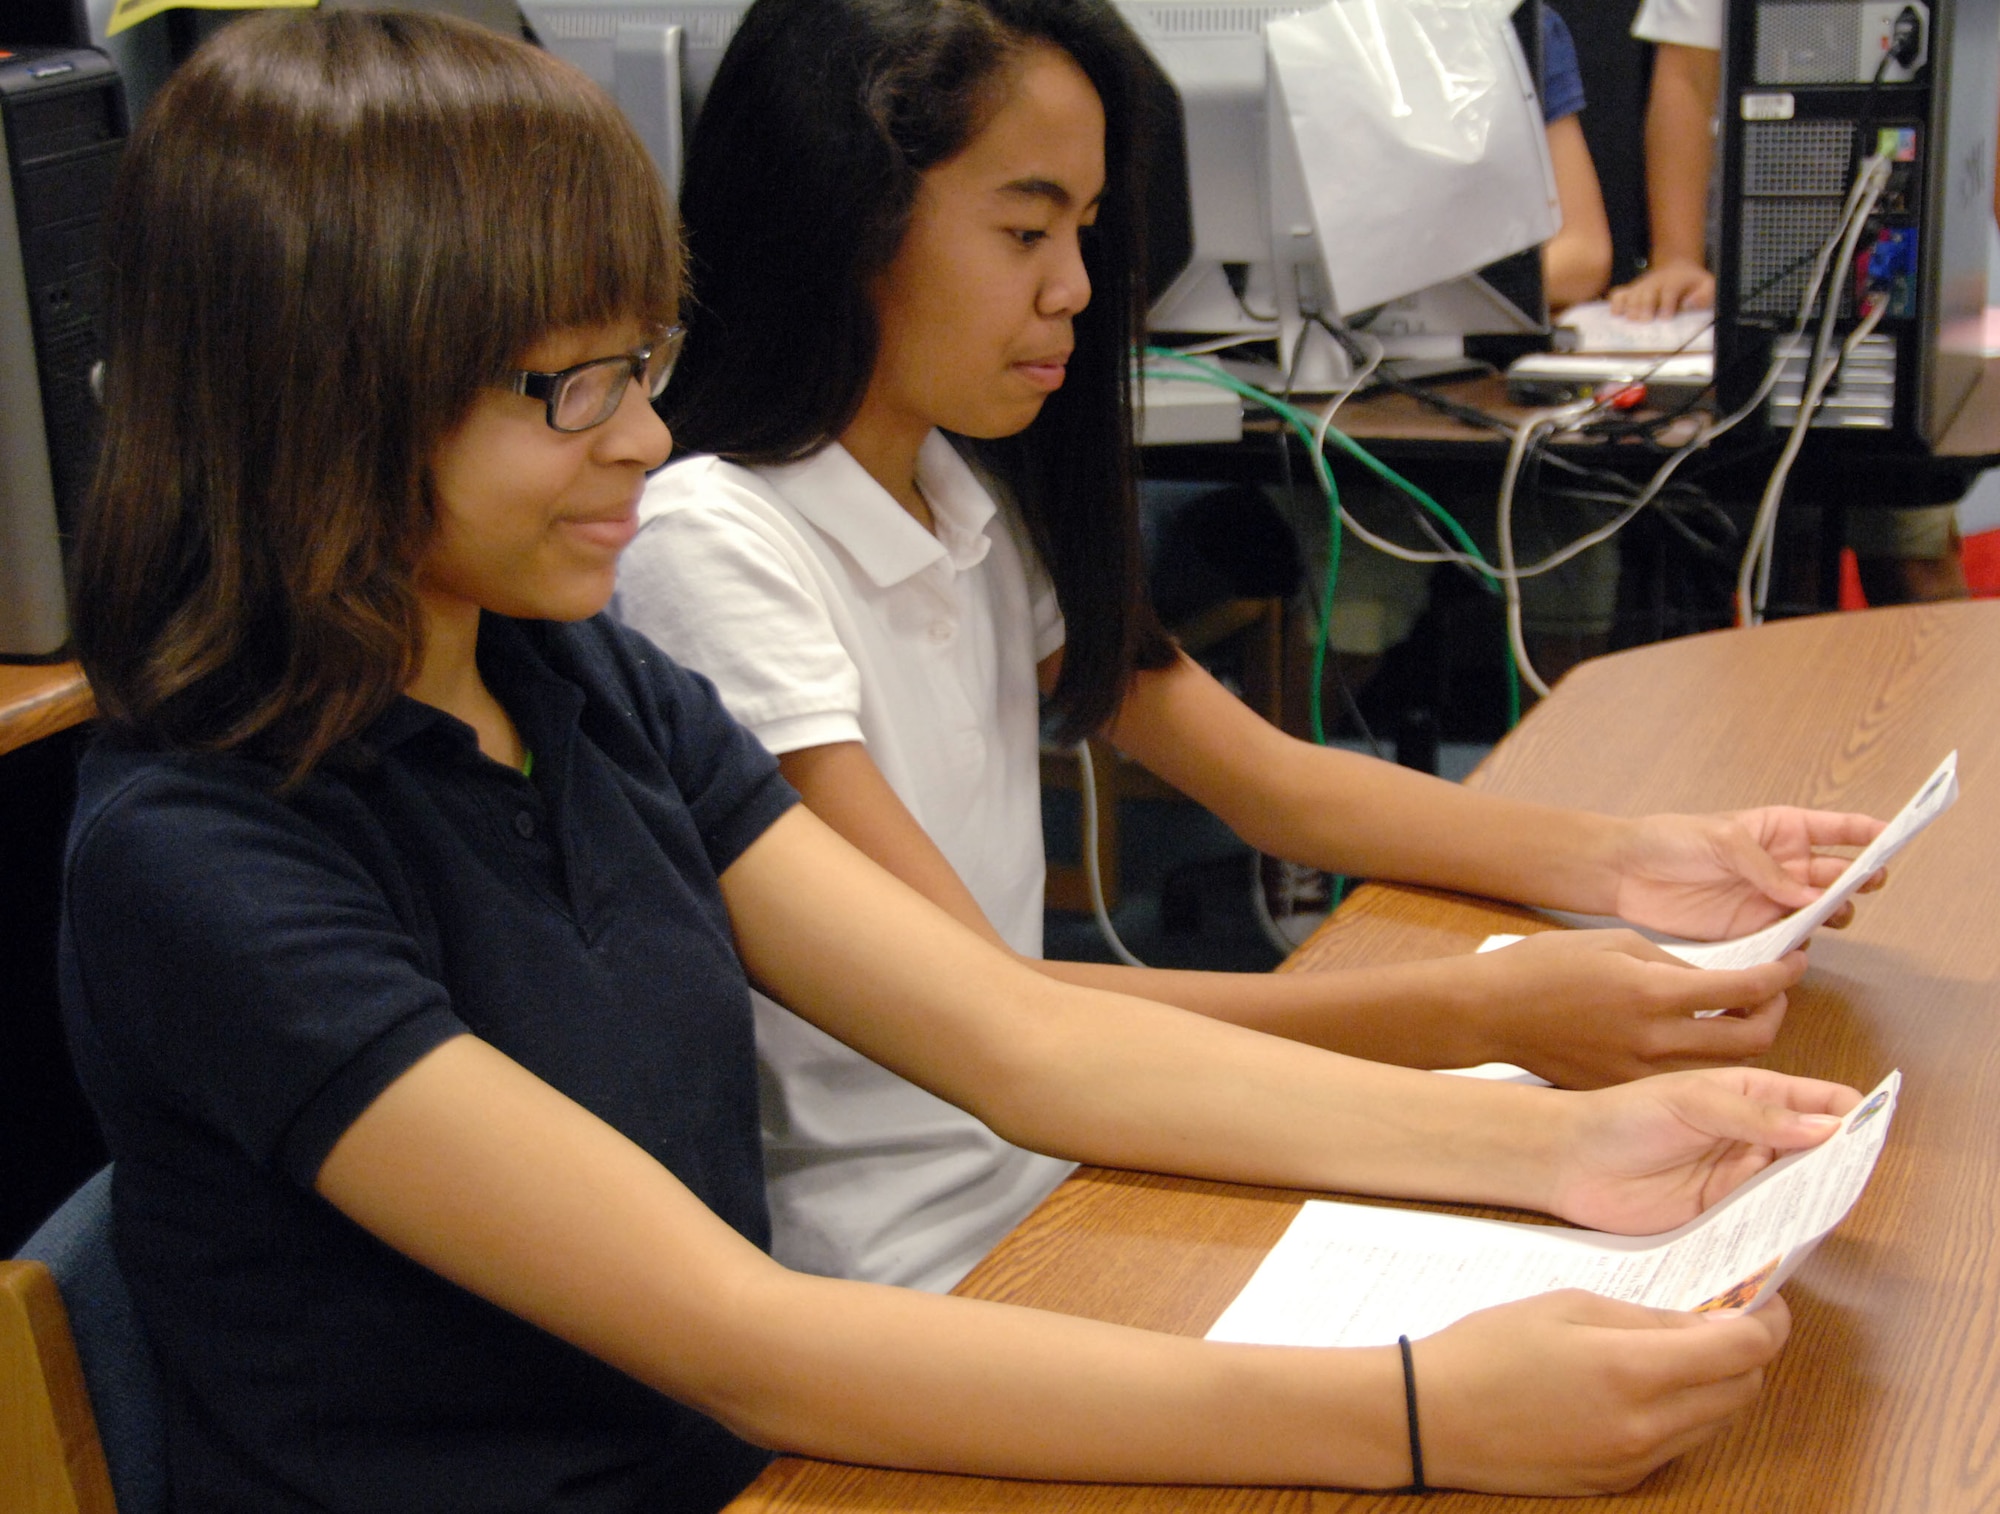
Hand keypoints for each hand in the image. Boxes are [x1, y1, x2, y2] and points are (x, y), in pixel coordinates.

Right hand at [1415, 1290, 1789, 1493]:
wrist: (1432, 1418)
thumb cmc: (1489, 1351)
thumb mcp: (1565, 1307)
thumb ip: (1645, 1318)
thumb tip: (1703, 1324)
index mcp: (1632, 1372)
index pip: (1742, 1351)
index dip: (1768, 1322)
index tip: (1766, 1301)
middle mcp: (1646, 1428)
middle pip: (1743, 1391)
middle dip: (1747, 1353)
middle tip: (1723, 1319)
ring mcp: (1635, 1462)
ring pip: (1717, 1422)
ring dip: (1718, 1385)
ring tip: (1680, 1351)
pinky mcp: (1619, 1482)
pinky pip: (1679, 1444)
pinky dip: (1682, 1413)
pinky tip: (1642, 1388)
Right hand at [1471, 931, 1801, 1088]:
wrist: (1491, 1012)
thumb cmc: (1544, 967)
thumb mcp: (1614, 943)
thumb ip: (1673, 964)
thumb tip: (1713, 983)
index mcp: (1653, 992)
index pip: (1744, 989)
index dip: (1779, 978)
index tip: (1792, 966)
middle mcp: (1654, 1038)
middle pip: (1750, 1040)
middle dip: (1774, 1015)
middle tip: (1771, 998)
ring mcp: (1639, 1071)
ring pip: (1722, 1067)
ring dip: (1741, 1042)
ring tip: (1735, 1018)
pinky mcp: (1624, 1088)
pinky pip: (1682, 1080)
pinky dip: (1700, 1062)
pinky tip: (1692, 1042)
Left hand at [1549, 1066, 1857, 1235]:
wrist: (1570, 1159)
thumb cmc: (1623, 1114)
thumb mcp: (1690, 1100)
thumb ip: (1756, 1115)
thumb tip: (1828, 1126)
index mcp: (1751, 1095)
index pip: (1820, 1101)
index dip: (1852, 1114)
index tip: (1873, 1132)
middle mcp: (1753, 1138)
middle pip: (1819, 1152)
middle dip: (1842, 1163)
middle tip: (1857, 1178)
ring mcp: (1739, 1180)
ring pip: (1797, 1191)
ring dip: (1815, 1200)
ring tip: (1830, 1209)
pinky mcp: (1722, 1219)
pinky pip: (1766, 1226)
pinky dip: (1784, 1231)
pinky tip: (1796, 1237)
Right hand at [1607, 261, 1714, 319]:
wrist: (1678, 267)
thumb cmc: (1693, 283)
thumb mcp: (1707, 285)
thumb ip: (1704, 295)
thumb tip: (1688, 304)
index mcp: (1675, 280)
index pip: (1669, 290)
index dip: (1667, 304)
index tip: (1666, 318)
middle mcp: (1655, 282)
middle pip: (1647, 293)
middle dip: (1645, 307)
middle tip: (1644, 321)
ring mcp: (1641, 285)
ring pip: (1632, 294)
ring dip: (1630, 308)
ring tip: (1631, 320)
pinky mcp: (1631, 290)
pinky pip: (1618, 294)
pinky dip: (1615, 304)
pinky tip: (1616, 314)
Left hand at [1610, 807, 1887, 940]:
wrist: (1626, 873)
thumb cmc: (1670, 840)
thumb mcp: (1720, 838)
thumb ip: (1765, 867)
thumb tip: (1808, 896)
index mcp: (1782, 830)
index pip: (1839, 829)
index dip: (1870, 834)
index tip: (1896, 837)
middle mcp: (1784, 866)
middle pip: (1838, 876)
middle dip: (1858, 881)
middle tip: (1861, 888)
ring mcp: (1770, 900)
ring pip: (1820, 912)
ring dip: (1831, 916)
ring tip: (1827, 917)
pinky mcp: (1751, 930)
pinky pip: (1788, 941)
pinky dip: (1798, 946)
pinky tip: (1797, 947)